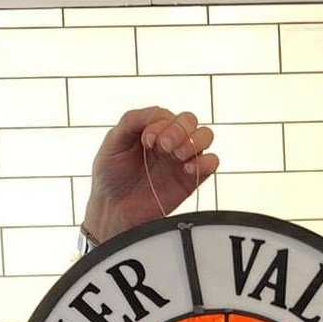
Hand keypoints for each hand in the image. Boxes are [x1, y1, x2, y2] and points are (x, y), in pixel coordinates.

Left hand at [82, 107, 217, 241]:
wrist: (113, 208)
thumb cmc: (110, 175)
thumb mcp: (114, 140)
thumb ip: (132, 120)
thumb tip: (158, 113)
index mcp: (152, 129)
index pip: (167, 115)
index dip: (160, 124)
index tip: (146, 141)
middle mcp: (170, 142)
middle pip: (190, 120)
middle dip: (178, 130)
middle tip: (163, 146)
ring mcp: (182, 160)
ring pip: (205, 136)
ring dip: (194, 141)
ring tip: (176, 155)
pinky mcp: (191, 180)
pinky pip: (211, 164)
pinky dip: (205, 162)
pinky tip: (187, 169)